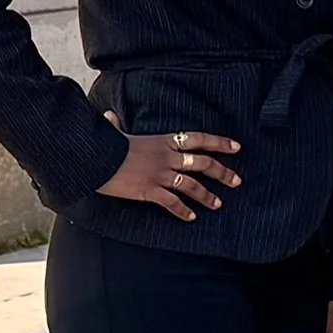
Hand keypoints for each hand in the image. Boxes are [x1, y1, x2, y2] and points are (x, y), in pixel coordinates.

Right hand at [95, 116, 240, 221]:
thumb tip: (107, 115)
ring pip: (192, 185)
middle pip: (203, 163)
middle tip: (237, 181)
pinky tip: (191, 218)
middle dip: (223, 172)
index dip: (220, 143)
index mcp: (164, 140)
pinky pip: (172, 202)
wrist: (94, 158)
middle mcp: (168, 156)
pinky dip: (183, 210)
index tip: (237, 147)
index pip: (199, 139)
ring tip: (218, 204)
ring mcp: (161, 174)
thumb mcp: (115, 132)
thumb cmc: (104, 144)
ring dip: (207, 196)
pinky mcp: (150, 190)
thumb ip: (116, 125)